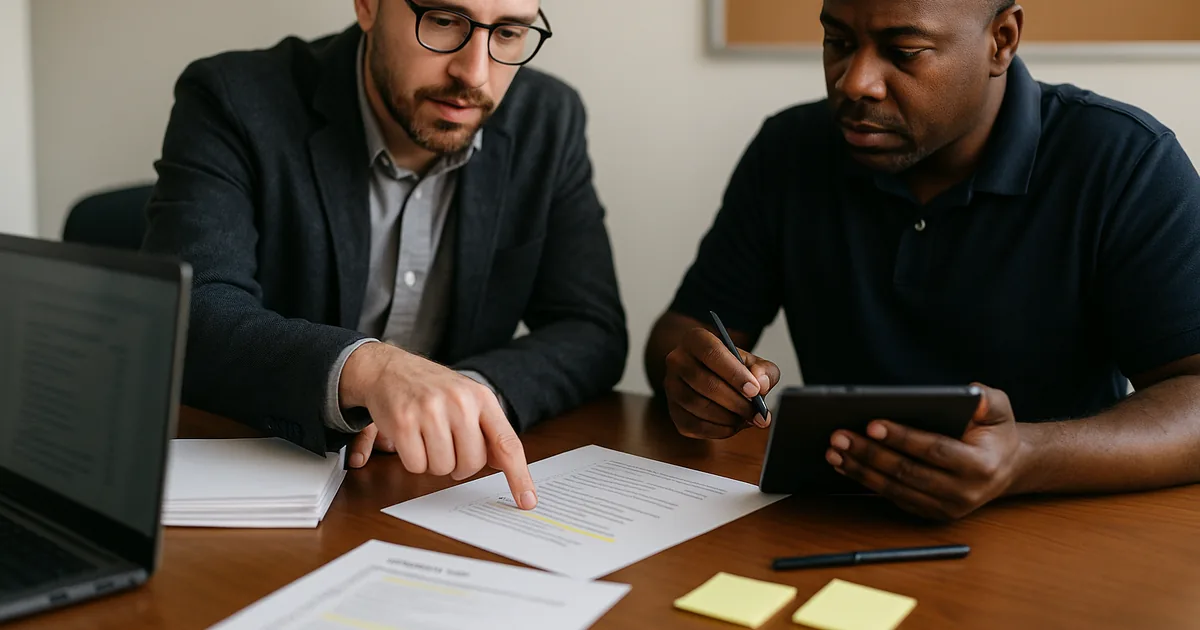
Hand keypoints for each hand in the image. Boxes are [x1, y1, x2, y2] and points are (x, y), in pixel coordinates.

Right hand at [340, 343, 536, 509]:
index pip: (507, 443)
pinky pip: (416, 465)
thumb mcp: (468, 400)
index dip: (518, 475)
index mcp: (482, 398)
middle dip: (460, 465)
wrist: (391, 369)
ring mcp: (431, 411)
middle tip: (448, 446)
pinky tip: (411, 439)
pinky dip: (413, 460)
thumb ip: (489, 431)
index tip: (527, 500)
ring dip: (434, 462)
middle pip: (472, 463)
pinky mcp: (404, 421)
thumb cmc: (434, 390)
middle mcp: (460, 402)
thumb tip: (504, 465)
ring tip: (427, 438)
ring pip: (443, 468)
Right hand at [662, 327, 779, 438]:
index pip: (712, 353)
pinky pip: (693, 425)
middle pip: (704, 382)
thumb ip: (763, 371)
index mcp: (696, 339)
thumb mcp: (752, 362)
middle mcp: (678, 360)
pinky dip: (717, 430)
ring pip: (697, 405)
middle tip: (756, 412)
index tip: (755, 391)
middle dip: (735, 402)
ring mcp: (671, 386)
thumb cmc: (732, 367)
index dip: (734, 374)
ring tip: (745, 418)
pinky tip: (732, 425)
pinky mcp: (673, 410)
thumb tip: (761, 384)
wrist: (709, 375)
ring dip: (727, 417)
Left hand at [825, 384, 1024, 520]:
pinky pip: (893, 497)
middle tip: (840, 436)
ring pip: (895, 488)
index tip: (871, 424)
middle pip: (907, 472)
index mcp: (980, 466)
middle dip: (870, 453)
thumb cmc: (996, 432)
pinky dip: (866, 481)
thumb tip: (970, 394)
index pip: (933, 450)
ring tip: (834, 451)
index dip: (901, 437)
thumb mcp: (999, 409)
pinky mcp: (931, 513)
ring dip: (860, 470)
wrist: (1006, 467)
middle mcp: (963, 492)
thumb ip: (987, 399)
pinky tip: (846, 465)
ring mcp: (946, 507)